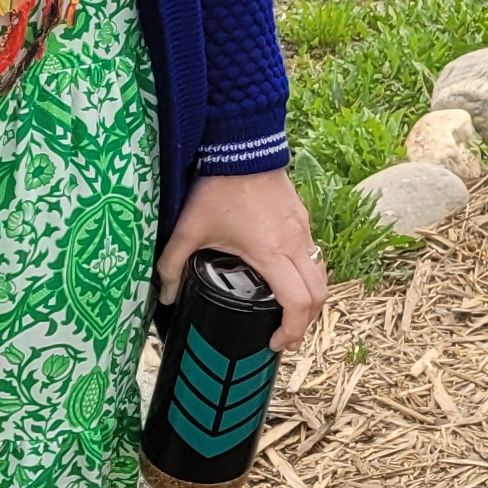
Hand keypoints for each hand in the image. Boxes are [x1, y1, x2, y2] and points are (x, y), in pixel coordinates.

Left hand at [163, 169, 328, 350]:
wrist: (241, 145)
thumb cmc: (217, 188)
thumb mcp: (188, 229)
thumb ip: (172, 264)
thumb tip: (165, 296)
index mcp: (272, 253)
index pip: (298, 302)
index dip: (292, 330)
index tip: (274, 343)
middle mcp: (296, 244)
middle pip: (319, 294)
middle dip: (305, 323)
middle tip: (283, 338)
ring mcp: (303, 230)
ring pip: (321, 274)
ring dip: (310, 299)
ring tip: (287, 313)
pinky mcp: (303, 218)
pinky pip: (314, 256)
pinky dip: (308, 276)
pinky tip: (285, 278)